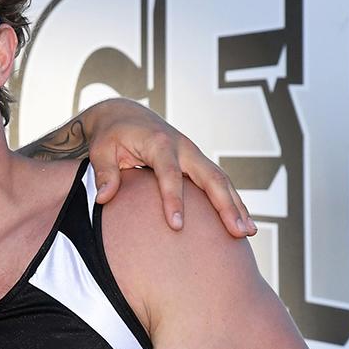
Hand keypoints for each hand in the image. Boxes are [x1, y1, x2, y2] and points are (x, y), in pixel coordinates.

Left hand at [86, 99, 256, 237]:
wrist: (124, 115)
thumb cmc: (111, 135)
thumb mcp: (101, 150)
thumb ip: (104, 173)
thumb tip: (103, 199)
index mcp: (158, 143)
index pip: (169, 174)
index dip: (174, 200)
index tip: (177, 226)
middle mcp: (182, 147)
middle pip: (209, 176)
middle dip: (225, 204)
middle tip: (237, 232)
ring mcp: (193, 154)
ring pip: (220, 180)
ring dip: (236, 205)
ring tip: (248, 233)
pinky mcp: (196, 162)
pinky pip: (218, 182)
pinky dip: (231, 201)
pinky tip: (241, 223)